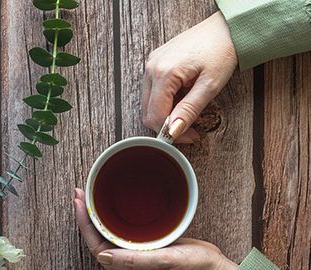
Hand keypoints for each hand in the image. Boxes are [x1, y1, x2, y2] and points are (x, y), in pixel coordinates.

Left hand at [74, 189, 236, 269]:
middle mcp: (128, 266)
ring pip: (108, 236)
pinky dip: (112, 219)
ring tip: (88, 197)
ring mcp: (136, 258)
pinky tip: (110, 208)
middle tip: (79, 194)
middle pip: (98, 241)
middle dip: (86, 218)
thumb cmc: (195, 268)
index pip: (97, 248)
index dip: (85, 225)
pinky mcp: (145, 249)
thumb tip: (103, 255)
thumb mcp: (167, 262)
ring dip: (96, 217)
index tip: (79, 203)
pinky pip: (121, 234)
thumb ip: (136, 261)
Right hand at [142, 11, 236, 142]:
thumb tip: (173, 131)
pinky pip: (153, 92)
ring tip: (189, 109)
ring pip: (148, 104)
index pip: (155, 116)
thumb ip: (189, 110)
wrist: (225, 28)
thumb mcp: (209, 85)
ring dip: (166, 113)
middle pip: (148, 112)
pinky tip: (182, 97)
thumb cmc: (221, 51)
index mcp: (163, 73)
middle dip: (167, 125)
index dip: (171, 132)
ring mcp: (151, 64)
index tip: (189, 137)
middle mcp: (151, 68)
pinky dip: (165, 101)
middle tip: (190, 128)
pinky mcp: (154, 63)